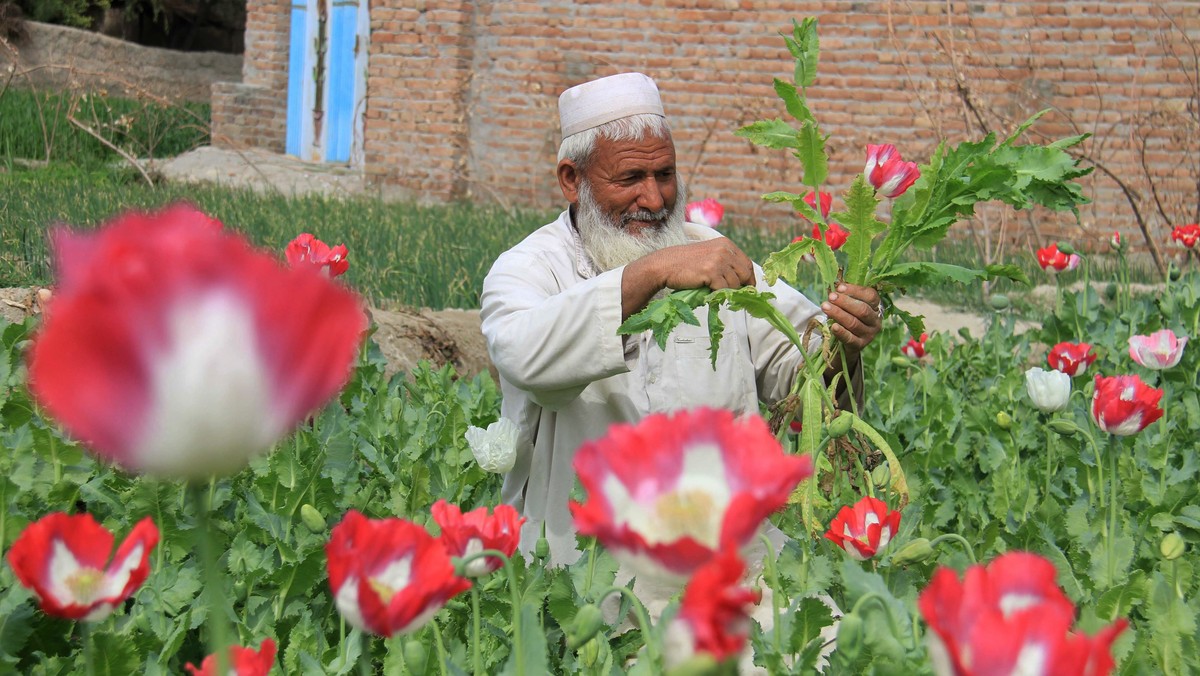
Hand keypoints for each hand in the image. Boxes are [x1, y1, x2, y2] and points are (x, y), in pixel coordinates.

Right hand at [622, 238, 754, 319]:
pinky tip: (708, 291)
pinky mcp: (711, 272)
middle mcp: (724, 250)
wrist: (665, 265)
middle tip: (732, 295)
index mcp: (726, 244)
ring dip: (726, 291)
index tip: (746, 289)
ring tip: (713, 290)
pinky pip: (724, 289)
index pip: (747, 264)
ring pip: (735, 284)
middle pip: (745, 274)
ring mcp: (718, 260)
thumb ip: (725, 262)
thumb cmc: (685, 263)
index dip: (748, 278)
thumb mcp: (709, 255)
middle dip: (740, 287)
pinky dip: (718, 294)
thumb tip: (742, 280)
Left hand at [820, 283, 881, 354]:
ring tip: (825, 307)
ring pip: (854, 323)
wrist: (849, 341)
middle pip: (862, 310)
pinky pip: (850, 338)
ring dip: (838, 314)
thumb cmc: (850, 316)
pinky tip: (833, 326)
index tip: (840, 288)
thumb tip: (837, 287)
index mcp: (876, 307)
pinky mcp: (860, 345)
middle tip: (831, 297)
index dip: (855, 291)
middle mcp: (875, 321)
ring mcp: (869, 334)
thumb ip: (847, 296)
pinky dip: (841, 332)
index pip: (871, 296)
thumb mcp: (851, 305)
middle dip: (845, 302)